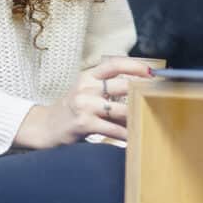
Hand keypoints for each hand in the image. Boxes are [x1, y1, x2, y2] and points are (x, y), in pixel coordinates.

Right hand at [13, 56, 152, 148]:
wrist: (45, 127)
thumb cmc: (71, 110)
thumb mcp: (84, 91)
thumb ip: (105, 87)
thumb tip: (137, 88)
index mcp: (87, 76)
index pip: (113, 64)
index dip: (134, 65)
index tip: (151, 71)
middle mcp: (86, 87)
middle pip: (122, 86)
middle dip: (141, 93)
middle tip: (156, 98)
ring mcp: (84, 105)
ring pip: (121, 109)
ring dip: (136, 117)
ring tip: (148, 120)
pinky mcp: (84, 124)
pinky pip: (112, 129)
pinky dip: (125, 135)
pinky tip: (133, 138)